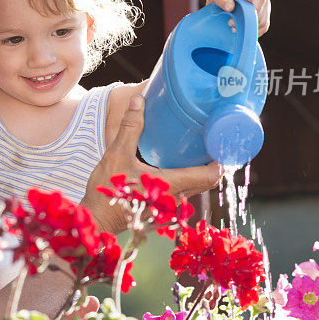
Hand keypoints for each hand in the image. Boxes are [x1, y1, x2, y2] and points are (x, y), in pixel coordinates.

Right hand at [81, 95, 219, 233]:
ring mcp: (170, 206)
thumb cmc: (107, 192)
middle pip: (207, 181)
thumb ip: (131, 127)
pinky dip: (188, 178)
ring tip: (195, 149)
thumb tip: (139, 100)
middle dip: (212, 162)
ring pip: (196, 188)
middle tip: (209, 140)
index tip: (221, 142)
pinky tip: (177, 164)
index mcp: (172, 184)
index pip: (210, 175)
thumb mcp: (117, 154)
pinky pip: (185, 192)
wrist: (97, 219)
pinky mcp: (162, 209)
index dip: (221, 159)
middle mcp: (176, 197)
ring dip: (200, 171)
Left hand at [205, 0, 270, 35]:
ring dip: (249, 29)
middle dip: (248, 23)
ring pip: (263, 22)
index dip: (252, 12)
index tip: (238, 19)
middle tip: (231, 25)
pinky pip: (263, 27)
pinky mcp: (262, 16)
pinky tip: (240, 31)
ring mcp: (263, 6)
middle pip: (263, 13)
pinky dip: (252, 32)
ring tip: (234, 28)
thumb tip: (230, 8)